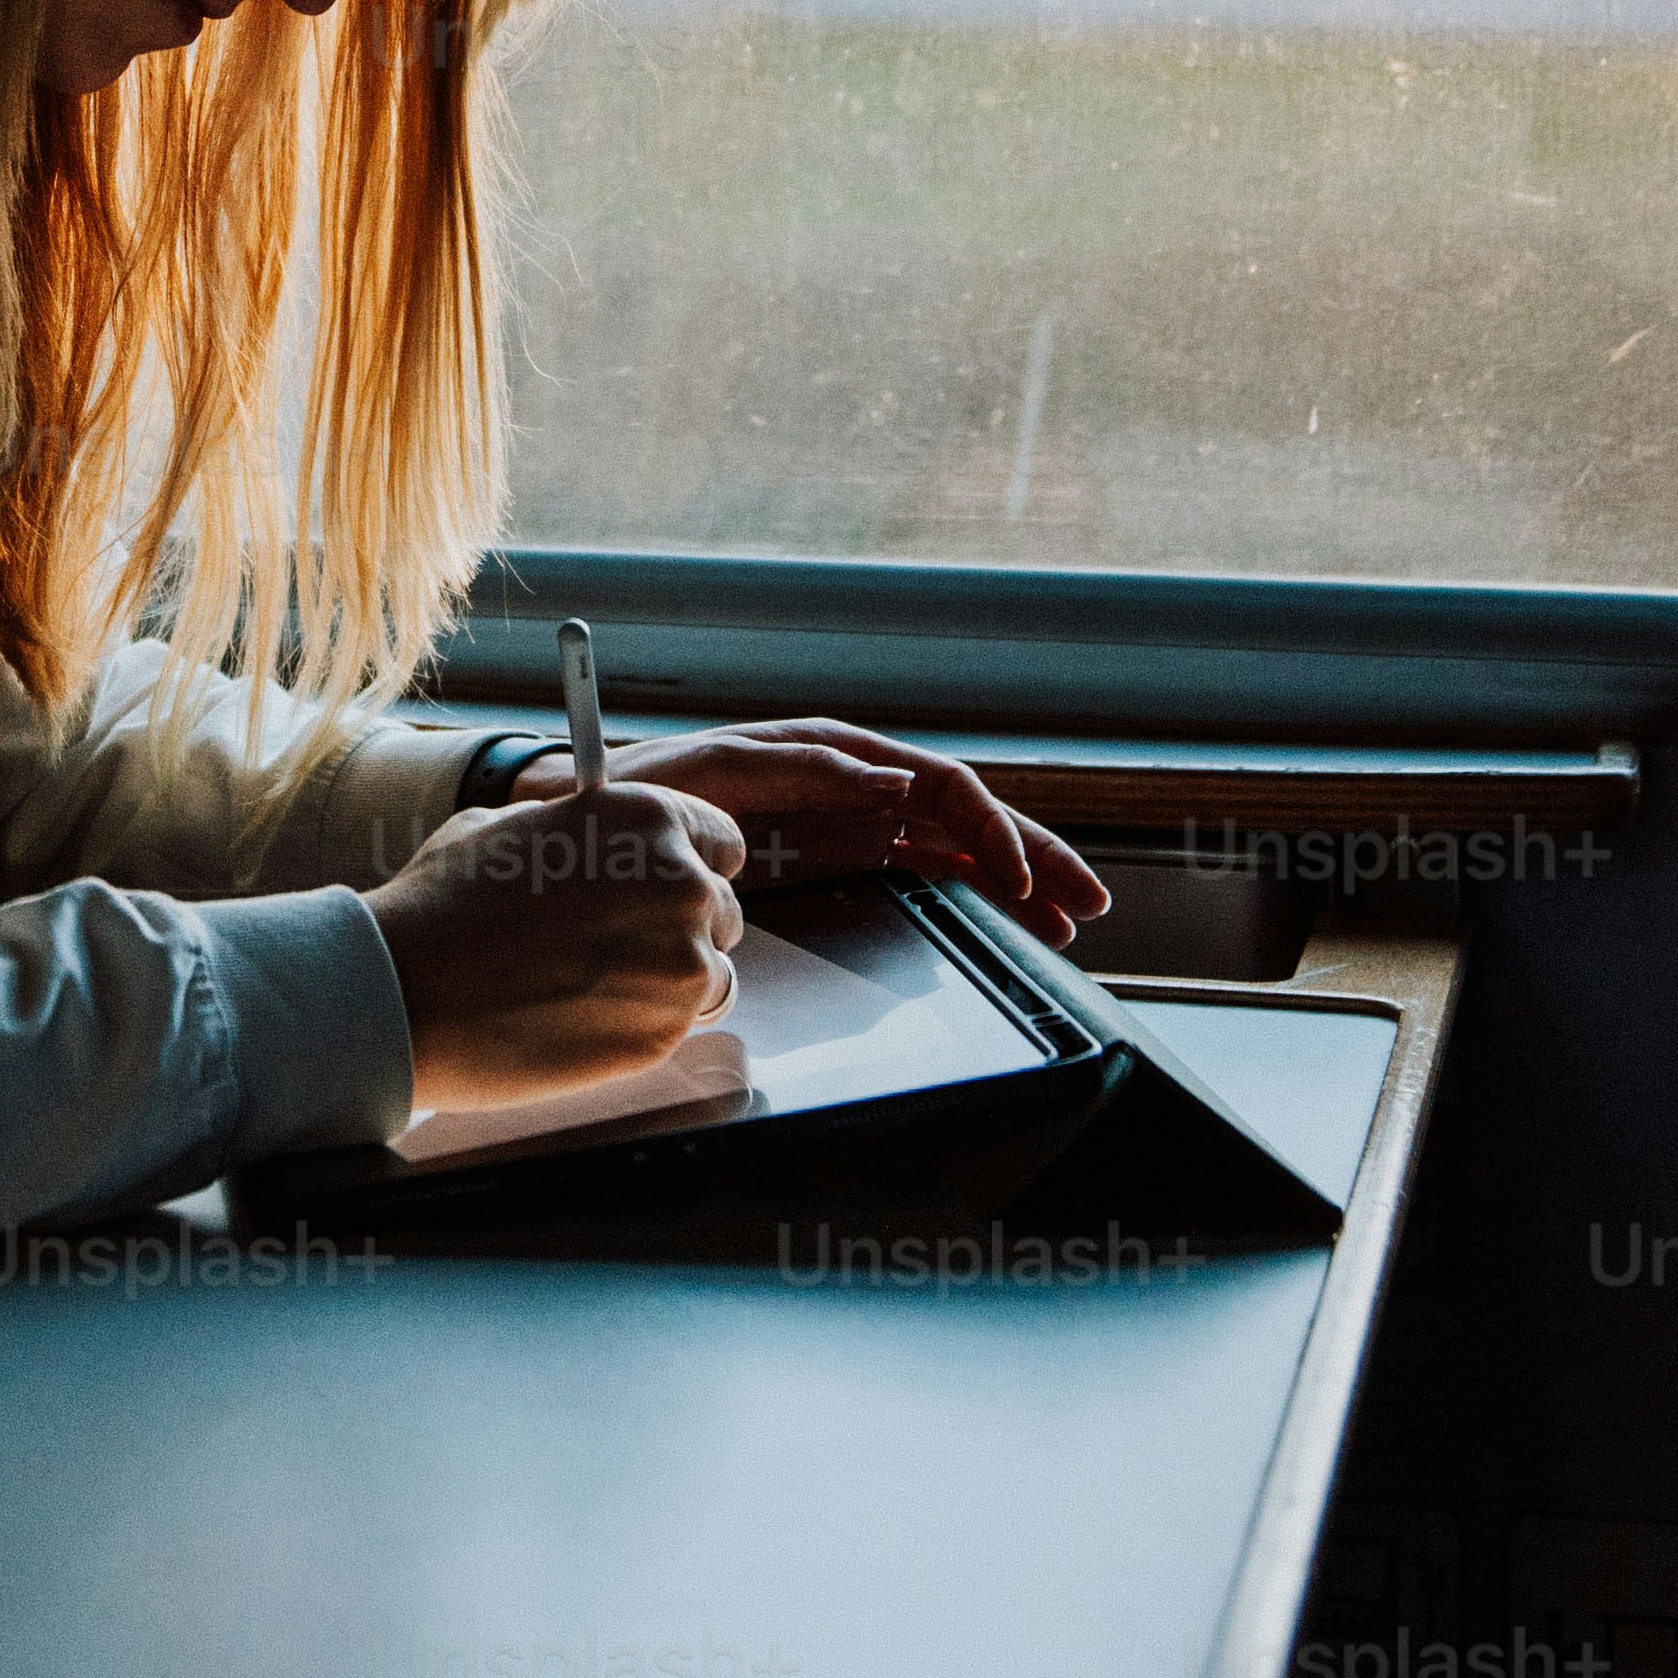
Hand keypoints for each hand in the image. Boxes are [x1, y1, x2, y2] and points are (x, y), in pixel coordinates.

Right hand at [368, 781, 746, 1102]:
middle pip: (721, 911)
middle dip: (676, 926)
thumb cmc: (444, 905)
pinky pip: (678, 1026)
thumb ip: (582, 833)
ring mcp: (680, 966)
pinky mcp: (662, 1036)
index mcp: (650, 819)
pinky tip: (580, 1017)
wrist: (406, 992)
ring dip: (667, 980)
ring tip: (593, 985)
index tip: (664, 886)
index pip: (722, 842)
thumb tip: (598, 844)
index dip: (689, 864)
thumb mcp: (511, 827)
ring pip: (710, 974)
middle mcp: (681, 886)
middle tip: (613, 943)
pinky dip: (642, 1025)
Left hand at [502, 721, 1109, 941]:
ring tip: (1064, 924)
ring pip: (956, 846)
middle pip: (966, 816)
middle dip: (1031, 855)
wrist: (592, 818)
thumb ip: (801, 770)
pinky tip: (1006, 917)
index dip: (987, 828)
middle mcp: (854, 782)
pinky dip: (970, 891)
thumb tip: (889, 782)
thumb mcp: (715, 772)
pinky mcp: (840, 852)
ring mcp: (853, 819)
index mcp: (833, 753)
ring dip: (1014, 880)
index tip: (1011, 877)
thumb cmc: (647, 787)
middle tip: (1085, 904)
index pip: (938, 785)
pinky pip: (924, 868)